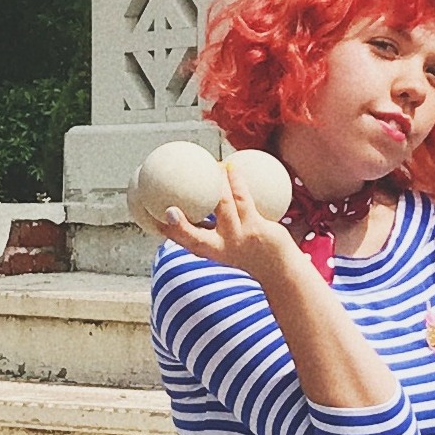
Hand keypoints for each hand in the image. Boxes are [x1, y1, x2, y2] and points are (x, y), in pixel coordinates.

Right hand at [155, 166, 305, 290]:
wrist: (282, 269)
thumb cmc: (251, 253)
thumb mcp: (227, 244)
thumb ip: (208, 229)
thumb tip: (192, 203)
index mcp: (212, 252)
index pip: (186, 243)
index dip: (169, 232)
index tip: (153, 220)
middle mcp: (224, 248)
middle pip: (197, 237)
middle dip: (181, 225)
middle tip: (170, 204)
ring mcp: (241, 238)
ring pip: (222, 206)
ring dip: (216, 183)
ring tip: (211, 165)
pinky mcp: (257, 228)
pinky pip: (243, 199)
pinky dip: (236, 181)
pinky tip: (231, 167)